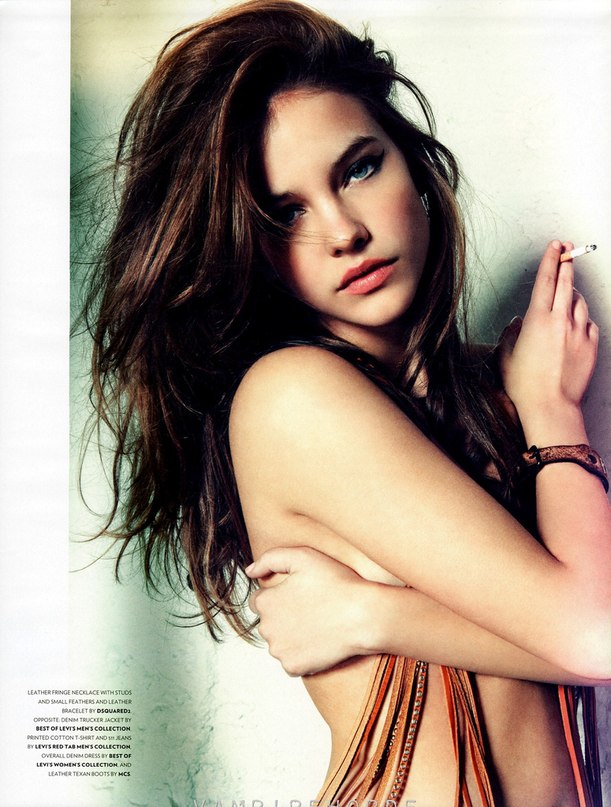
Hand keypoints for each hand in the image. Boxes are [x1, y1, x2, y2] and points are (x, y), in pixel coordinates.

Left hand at [246, 546, 368, 675]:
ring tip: (317, 624)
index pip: (259, 601)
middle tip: (311, 608)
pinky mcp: (294, 667)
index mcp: (265, 602)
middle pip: (269, 622)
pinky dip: (302, 653)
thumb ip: (270, 559)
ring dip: (291, 636)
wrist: (364, 616)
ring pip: (280, 642)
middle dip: (283, 616)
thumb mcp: (302, 556)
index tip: (300, 595)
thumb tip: (250, 571)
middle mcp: (266, 629)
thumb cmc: (336, 583)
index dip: (279, 595)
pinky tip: (319, 640)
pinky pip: (291, 660)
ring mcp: (280, 651)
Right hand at [497, 240, 597, 431]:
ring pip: (579, 301)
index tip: (555, 246)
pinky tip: (575, 322)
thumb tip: (517, 325)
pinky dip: (581, 318)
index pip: (546, 279)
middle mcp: (560, 321)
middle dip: (567, 262)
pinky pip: (588, 322)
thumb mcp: (506, 356)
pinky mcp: (590, 345)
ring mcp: (578, 332)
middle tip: (569, 249)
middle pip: (566, 282)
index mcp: (537, 320)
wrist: (550, 406)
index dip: (551, 259)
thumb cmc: (524, 385)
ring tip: (566, 292)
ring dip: (572, 293)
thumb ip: (511, 335)